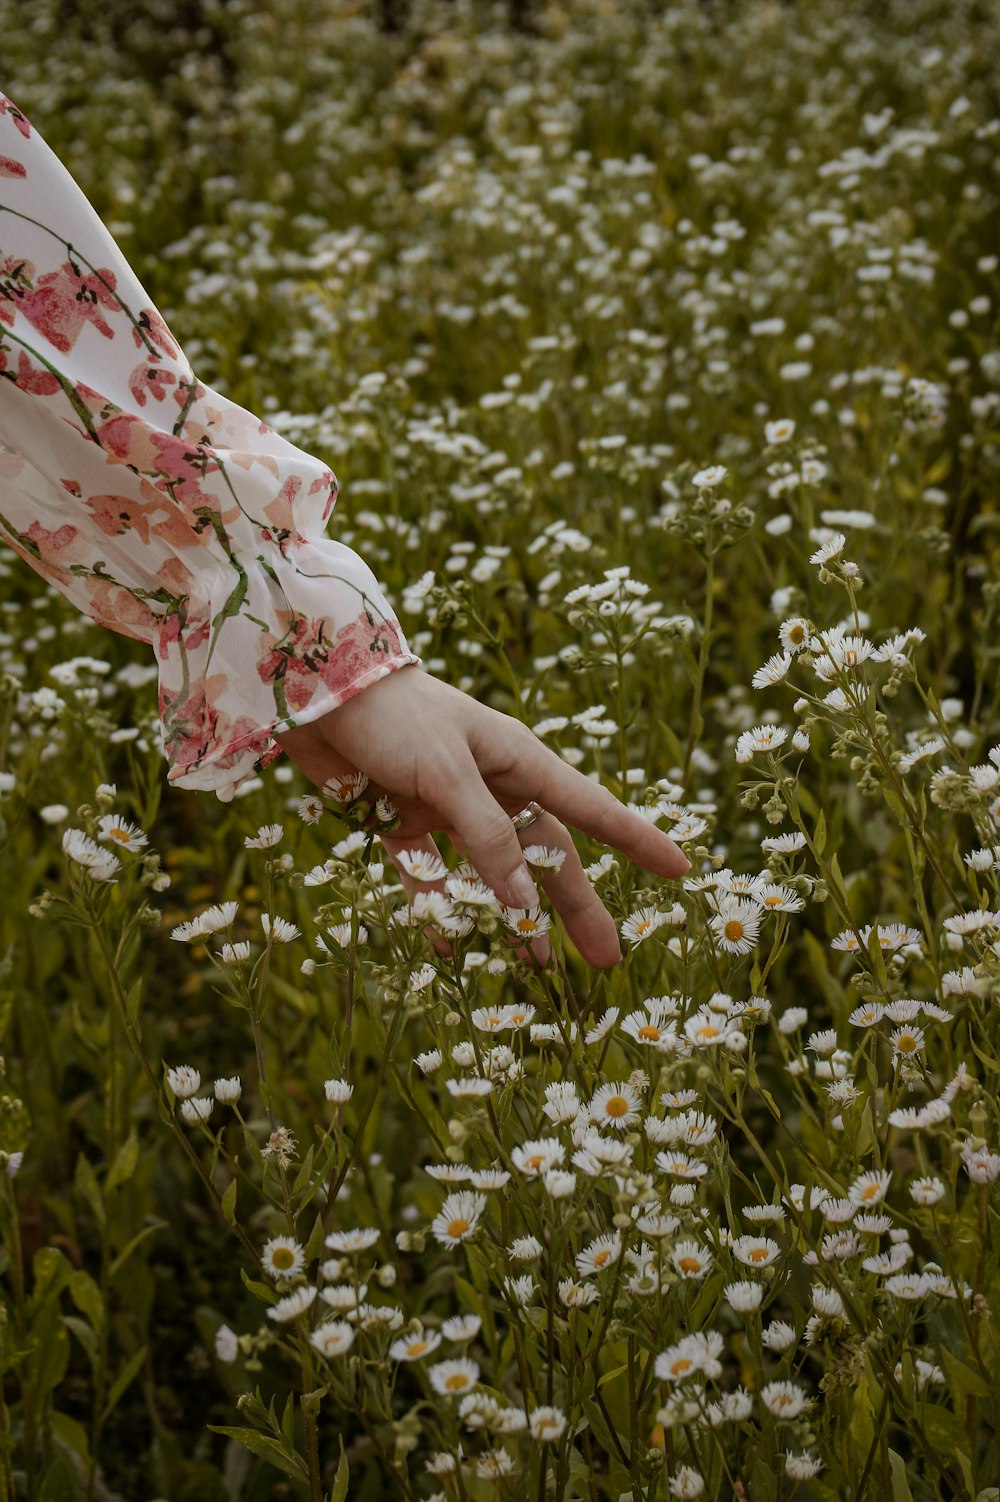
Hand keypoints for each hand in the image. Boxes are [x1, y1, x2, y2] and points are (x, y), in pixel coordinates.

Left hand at [274, 666, 689, 968]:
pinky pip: (428, 875)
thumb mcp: (448, 774)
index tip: (680, 871)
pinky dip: (437, 907)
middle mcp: (490, 784)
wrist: (313, 690)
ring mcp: (447, 805)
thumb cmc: (394, 716)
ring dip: (511, 918)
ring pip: (492, 872)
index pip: (592, 809)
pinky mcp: (400, 819)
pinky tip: (447, 943)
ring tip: (534, 969)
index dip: (636, 841)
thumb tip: (526, 909)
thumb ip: (487, 841)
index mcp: (518, 761)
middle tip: (605, 961)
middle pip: (546, 855)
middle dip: (576, 907)